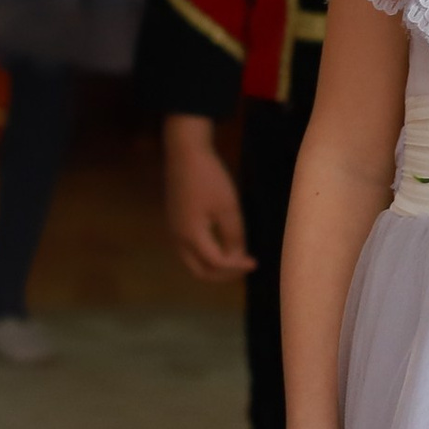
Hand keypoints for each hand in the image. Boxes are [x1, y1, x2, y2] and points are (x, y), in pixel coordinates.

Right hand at [163, 116, 253, 280]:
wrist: (185, 153)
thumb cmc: (209, 178)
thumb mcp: (228, 207)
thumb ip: (234, 236)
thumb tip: (237, 257)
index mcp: (191, 235)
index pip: (216, 263)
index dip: (237, 267)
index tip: (255, 262)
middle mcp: (178, 238)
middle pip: (200, 271)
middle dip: (224, 275)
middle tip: (244, 268)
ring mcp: (174, 231)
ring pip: (193, 262)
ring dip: (214, 266)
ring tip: (236, 259)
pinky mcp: (175, 222)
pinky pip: (189, 250)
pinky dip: (206, 255)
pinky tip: (223, 245)